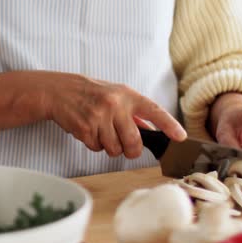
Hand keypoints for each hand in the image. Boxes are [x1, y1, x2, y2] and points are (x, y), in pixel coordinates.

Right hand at [44, 73, 186, 157]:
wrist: (60, 91)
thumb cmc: (91, 93)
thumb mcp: (116, 95)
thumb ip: (134, 113)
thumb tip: (153, 131)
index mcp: (127, 95)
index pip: (153, 110)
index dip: (169, 125)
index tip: (181, 137)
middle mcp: (115, 105)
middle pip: (133, 142)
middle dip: (131, 151)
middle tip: (126, 147)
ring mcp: (99, 117)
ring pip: (114, 149)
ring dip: (109, 147)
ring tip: (100, 131)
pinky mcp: (85, 128)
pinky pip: (97, 148)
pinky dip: (94, 144)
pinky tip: (88, 131)